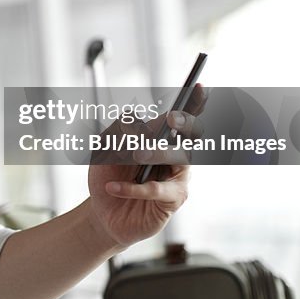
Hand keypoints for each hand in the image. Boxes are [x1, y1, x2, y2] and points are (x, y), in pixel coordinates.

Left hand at [87, 84, 205, 246]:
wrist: (101, 212)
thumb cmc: (107, 176)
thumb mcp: (103, 150)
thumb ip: (117, 130)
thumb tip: (134, 116)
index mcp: (159, 138)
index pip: (180, 116)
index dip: (194, 101)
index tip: (198, 86)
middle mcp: (174, 155)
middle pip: (190, 134)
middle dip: (185, 123)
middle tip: (171, 120)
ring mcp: (176, 177)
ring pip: (179, 158)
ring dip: (157, 153)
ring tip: (135, 156)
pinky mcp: (172, 200)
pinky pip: (158, 190)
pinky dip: (132, 187)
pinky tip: (113, 186)